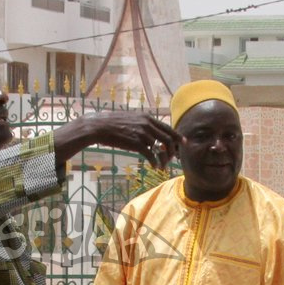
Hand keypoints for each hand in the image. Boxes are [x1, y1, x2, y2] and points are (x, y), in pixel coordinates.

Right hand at [54, 112, 180, 169]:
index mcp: (148, 117)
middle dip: (173, 151)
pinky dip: (155, 162)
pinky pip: (151, 155)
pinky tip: (154, 167)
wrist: (100, 126)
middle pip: (169, 139)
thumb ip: (143, 124)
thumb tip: (151, 133)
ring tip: (162, 166)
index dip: (178, 136)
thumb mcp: (131, 119)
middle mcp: (148, 124)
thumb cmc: (113, 123)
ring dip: (164, 159)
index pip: (168, 128)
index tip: (184, 143)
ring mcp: (143, 133)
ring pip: (162, 148)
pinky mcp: (136, 143)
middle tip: (171, 159)